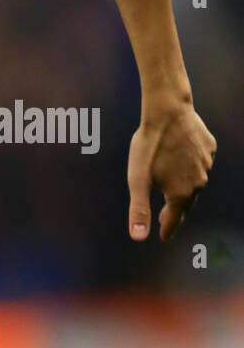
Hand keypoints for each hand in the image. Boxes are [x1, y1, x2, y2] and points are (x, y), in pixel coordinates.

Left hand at [127, 101, 216, 241]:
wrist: (167, 111)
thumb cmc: (149, 144)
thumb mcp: (137, 178)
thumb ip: (139, 208)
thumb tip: (138, 237)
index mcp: (181, 193)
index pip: (175, 218)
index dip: (168, 228)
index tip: (164, 237)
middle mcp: (198, 182)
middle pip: (186, 202)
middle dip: (175, 211)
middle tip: (165, 216)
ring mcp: (206, 165)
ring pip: (195, 181)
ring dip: (184, 186)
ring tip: (173, 187)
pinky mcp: (209, 148)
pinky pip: (200, 162)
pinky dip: (191, 165)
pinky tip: (183, 161)